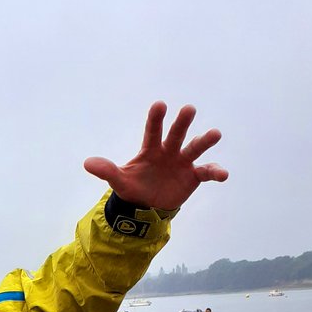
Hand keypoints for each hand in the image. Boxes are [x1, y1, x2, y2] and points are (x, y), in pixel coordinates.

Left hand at [84, 101, 227, 210]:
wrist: (148, 206)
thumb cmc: (134, 188)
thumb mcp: (119, 181)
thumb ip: (107, 170)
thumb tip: (87, 163)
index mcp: (151, 149)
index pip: (152, 131)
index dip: (156, 119)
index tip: (160, 105)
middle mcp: (169, 151)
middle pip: (176, 134)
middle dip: (182, 122)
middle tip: (189, 109)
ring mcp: (183, 162)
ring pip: (195, 148)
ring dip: (205, 141)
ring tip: (215, 133)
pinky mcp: (194, 176)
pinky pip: (207, 172)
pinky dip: (216, 171)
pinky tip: (224, 174)